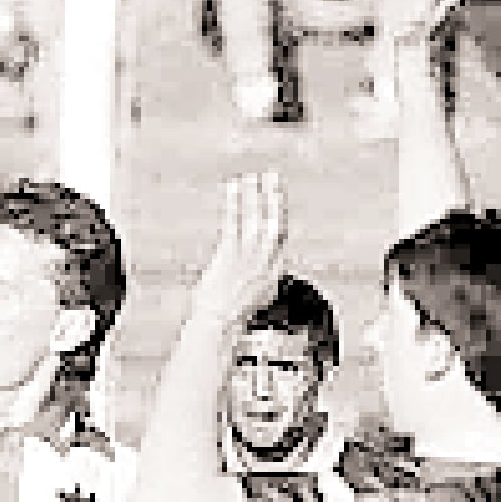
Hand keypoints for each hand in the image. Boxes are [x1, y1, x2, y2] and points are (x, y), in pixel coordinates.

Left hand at [191, 170, 286, 329]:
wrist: (220, 325)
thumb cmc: (231, 317)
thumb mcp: (255, 298)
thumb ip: (260, 280)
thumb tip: (261, 276)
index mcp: (273, 270)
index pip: (280, 235)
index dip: (279, 213)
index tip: (277, 197)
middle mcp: (265, 260)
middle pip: (273, 221)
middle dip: (273, 197)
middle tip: (272, 176)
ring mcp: (248, 256)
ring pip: (255, 218)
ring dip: (254, 195)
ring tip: (252, 177)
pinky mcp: (230, 253)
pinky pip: (235, 221)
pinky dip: (235, 202)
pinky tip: (234, 188)